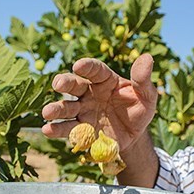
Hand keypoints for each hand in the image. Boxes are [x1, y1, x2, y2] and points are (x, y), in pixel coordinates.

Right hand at [41, 53, 157, 152]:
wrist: (134, 136)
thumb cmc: (139, 109)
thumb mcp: (147, 96)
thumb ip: (143, 80)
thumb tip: (147, 58)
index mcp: (105, 80)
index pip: (95, 70)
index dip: (87, 67)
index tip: (79, 65)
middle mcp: (90, 93)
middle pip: (75, 86)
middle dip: (65, 83)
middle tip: (58, 84)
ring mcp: (83, 112)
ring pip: (67, 108)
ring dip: (56, 109)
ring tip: (47, 112)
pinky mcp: (81, 130)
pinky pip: (67, 129)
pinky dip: (56, 129)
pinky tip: (48, 130)